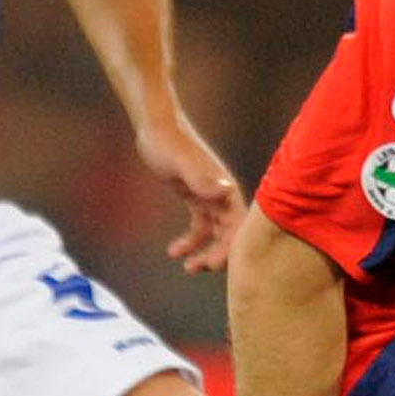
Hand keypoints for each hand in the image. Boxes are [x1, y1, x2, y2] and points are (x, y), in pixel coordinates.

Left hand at [137, 116, 245, 272]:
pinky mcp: (195, 197)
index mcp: (225, 189)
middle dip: (219, 254)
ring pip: (215, 233)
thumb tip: (225, 193)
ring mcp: (209, 196)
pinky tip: (173, 251)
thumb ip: (202, 179)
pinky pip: (199, 226)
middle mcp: (222, 194)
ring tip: (188, 268)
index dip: (232, 247)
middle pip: (230, 233)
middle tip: (197, 268)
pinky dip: (190, 241)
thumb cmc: (168, 143)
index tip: (216, 264)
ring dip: (204, 251)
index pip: (239, 225)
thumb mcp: (182, 163)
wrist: (155, 127)